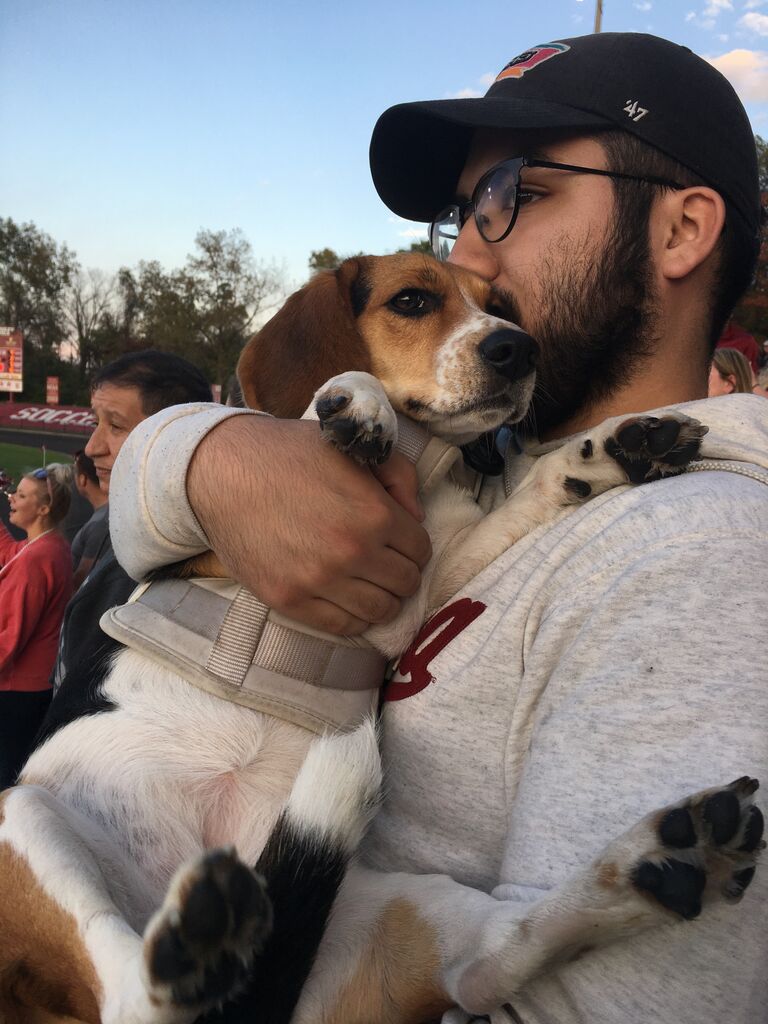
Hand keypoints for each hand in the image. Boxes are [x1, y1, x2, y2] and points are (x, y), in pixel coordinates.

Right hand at [187, 415, 431, 634]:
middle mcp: (352, 552)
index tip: (398, 541)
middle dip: (401, 572)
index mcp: (374, 514)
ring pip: (380, 611)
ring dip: (381, 598)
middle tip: (384, 563)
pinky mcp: (289, 600)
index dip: (413, 544)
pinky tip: (346, 598)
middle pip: (405, 584)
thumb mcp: (352, 450)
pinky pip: (342, 627)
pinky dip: (353, 617)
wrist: (224, 471)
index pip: (421, 550)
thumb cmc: (290, 454)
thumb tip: (417, 519)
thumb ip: (398, 477)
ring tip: (368, 583)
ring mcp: (319, 581)